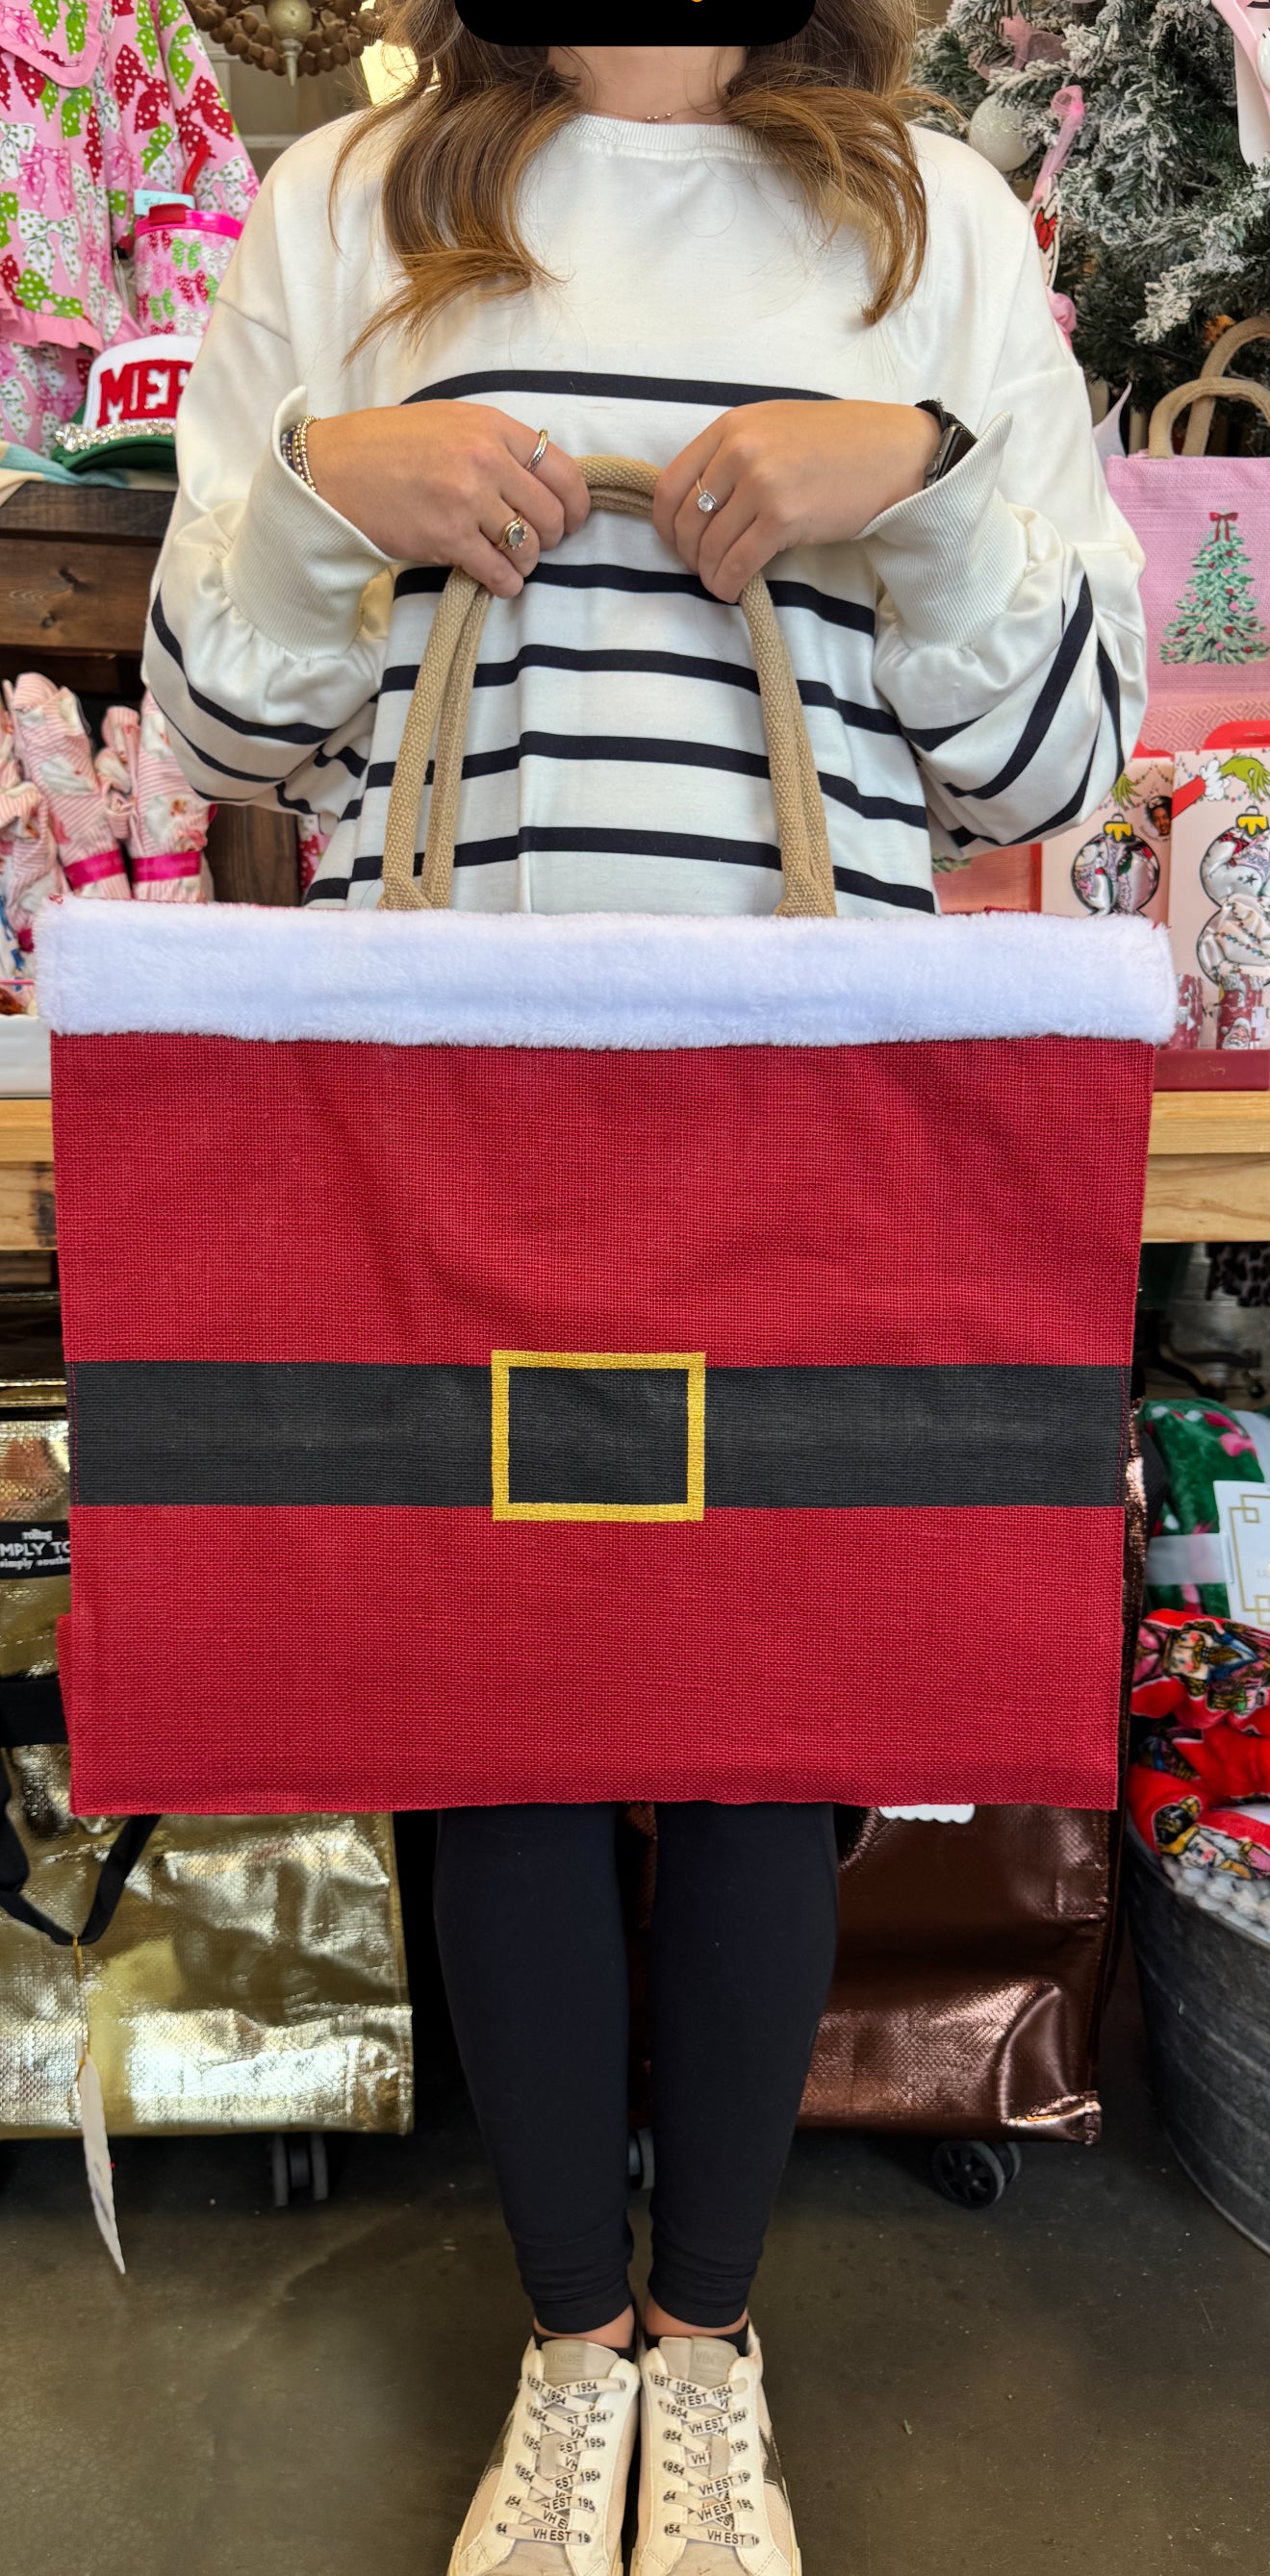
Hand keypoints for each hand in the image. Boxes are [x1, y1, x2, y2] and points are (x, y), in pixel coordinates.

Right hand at [303, 403, 589, 597]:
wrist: (334, 470)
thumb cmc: (389, 445)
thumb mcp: (450, 421)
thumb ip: (495, 442)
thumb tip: (538, 475)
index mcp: (491, 426)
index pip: (561, 469)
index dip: (576, 503)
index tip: (573, 519)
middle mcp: (485, 460)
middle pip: (551, 513)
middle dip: (552, 537)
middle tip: (538, 544)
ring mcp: (467, 499)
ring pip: (528, 545)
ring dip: (527, 561)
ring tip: (514, 561)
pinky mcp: (448, 537)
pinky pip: (499, 571)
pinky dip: (507, 583)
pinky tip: (502, 582)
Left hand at [653, 400, 941, 603]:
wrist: (894, 452)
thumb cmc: (839, 443)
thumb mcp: (775, 428)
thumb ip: (735, 453)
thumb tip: (701, 500)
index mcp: (732, 427)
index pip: (670, 483)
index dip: (665, 524)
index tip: (676, 541)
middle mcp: (740, 451)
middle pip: (686, 520)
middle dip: (688, 554)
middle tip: (702, 567)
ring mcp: (761, 483)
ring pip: (709, 546)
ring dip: (708, 574)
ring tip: (720, 581)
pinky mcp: (784, 517)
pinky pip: (737, 563)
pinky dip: (727, 585)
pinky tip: (732, 591)